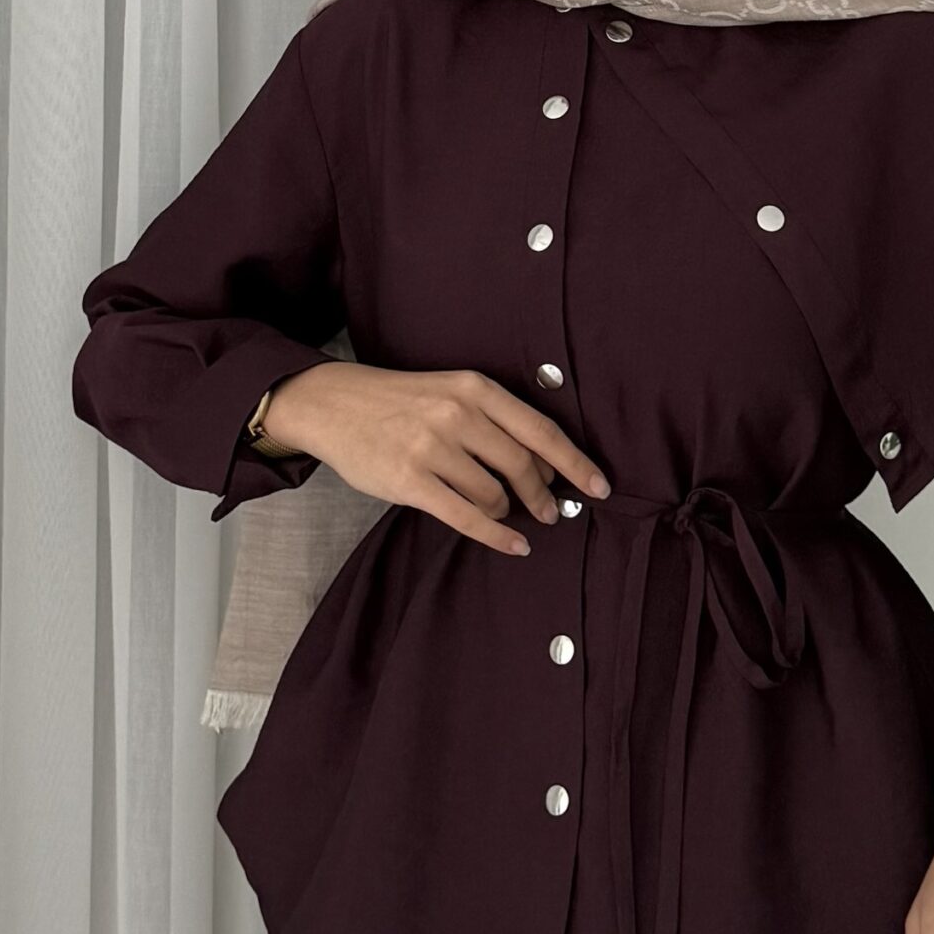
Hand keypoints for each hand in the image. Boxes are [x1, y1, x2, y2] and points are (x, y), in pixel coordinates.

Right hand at [263, 361, 610, 554]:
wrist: (334, 404)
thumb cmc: (400, 402)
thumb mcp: (451, 391)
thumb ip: (494, 420)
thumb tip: (545, 466)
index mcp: (474, 388)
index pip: (540, 430)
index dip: (575, 463)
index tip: (599, 486)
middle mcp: (456, 414)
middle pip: (522, 466)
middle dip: (543, 495)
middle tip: (552, 512)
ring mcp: (431, 447)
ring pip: (494, 494)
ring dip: (507, 511)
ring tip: (503, 512)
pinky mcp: (409, 480)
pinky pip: (466, 518)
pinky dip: (496, 536)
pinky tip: (514, 545)